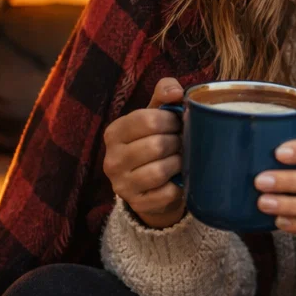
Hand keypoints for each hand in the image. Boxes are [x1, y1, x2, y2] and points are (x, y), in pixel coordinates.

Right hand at [102, 77, 184, 228]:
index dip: (171, 120)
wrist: (151, 186)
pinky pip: (165, 193)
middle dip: (177, 142)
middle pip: (155, 145)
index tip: (179, 123)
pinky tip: (178, 180)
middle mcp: (112, 159)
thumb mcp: (155, 115)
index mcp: (114, 132)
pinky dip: (178, 186)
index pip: (147, 120)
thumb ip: (164, 94)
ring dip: (178, 163)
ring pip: (159, 171)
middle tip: (183, 142)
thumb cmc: (155, 141)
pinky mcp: (137, 204)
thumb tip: (177, 91)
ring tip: (181, 159)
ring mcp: (122, 184)